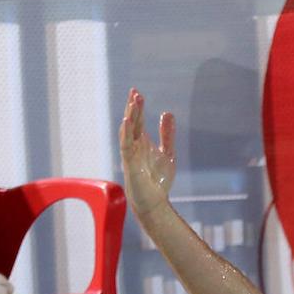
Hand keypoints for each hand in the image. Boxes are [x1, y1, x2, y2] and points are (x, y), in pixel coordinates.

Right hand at [119, 88, 176, 216]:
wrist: (154, 201)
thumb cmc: (158, 179)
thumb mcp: (167, 153)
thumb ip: (167, 134)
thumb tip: (167, 113)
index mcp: (142, 143)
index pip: (138, 121)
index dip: (138, 107)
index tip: (137, 93)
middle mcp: (134, 147)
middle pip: (132, 123)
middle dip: (133, 108)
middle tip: (135, 92)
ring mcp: (130, 155)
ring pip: (128, 132)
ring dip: (130, 117)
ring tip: (133, 102)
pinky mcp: (130, 164)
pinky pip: (125, 146)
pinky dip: (126, 133)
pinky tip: (127, 121)